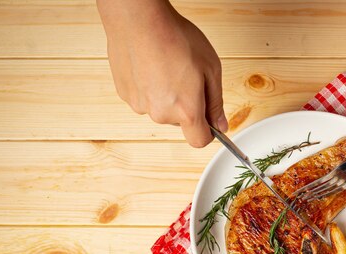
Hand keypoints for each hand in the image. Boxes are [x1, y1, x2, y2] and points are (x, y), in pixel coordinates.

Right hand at [97, 0, 226, 146]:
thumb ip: (216, 102)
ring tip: (167, 67)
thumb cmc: (175, 38)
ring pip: (161, 109)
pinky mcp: (126, 95)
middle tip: (187, 76)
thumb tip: (220, 124)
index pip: (199, 141)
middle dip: (187, 106)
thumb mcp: (211, 68)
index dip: (208, 132)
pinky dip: (150, 87)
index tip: (210, 120)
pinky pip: (144, 98)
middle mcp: (161, 114)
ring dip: (167, 96)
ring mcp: (140, 105)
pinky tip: (151, 66)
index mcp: (186, 110)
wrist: (139, 20)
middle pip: (180, 122)